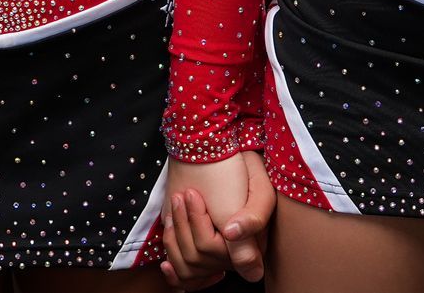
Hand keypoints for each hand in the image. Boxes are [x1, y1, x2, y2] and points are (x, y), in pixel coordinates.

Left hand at [160, 152, 272, 288]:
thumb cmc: (238, 165)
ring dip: (175, 234)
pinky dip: (172, 256)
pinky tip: (166, 245)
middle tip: (183, 194)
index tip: (193, 194)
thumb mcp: (257, 191)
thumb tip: (254, 275)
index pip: (214, 251)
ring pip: (187, 265)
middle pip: (198, 258)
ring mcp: (217, 251)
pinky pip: (183, 271)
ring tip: (176, 203)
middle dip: (184, 224)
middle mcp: (235, 252)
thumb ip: (255, 226)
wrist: (216, 148)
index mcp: (251, 243)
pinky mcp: (202, 246)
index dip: (199, 225)